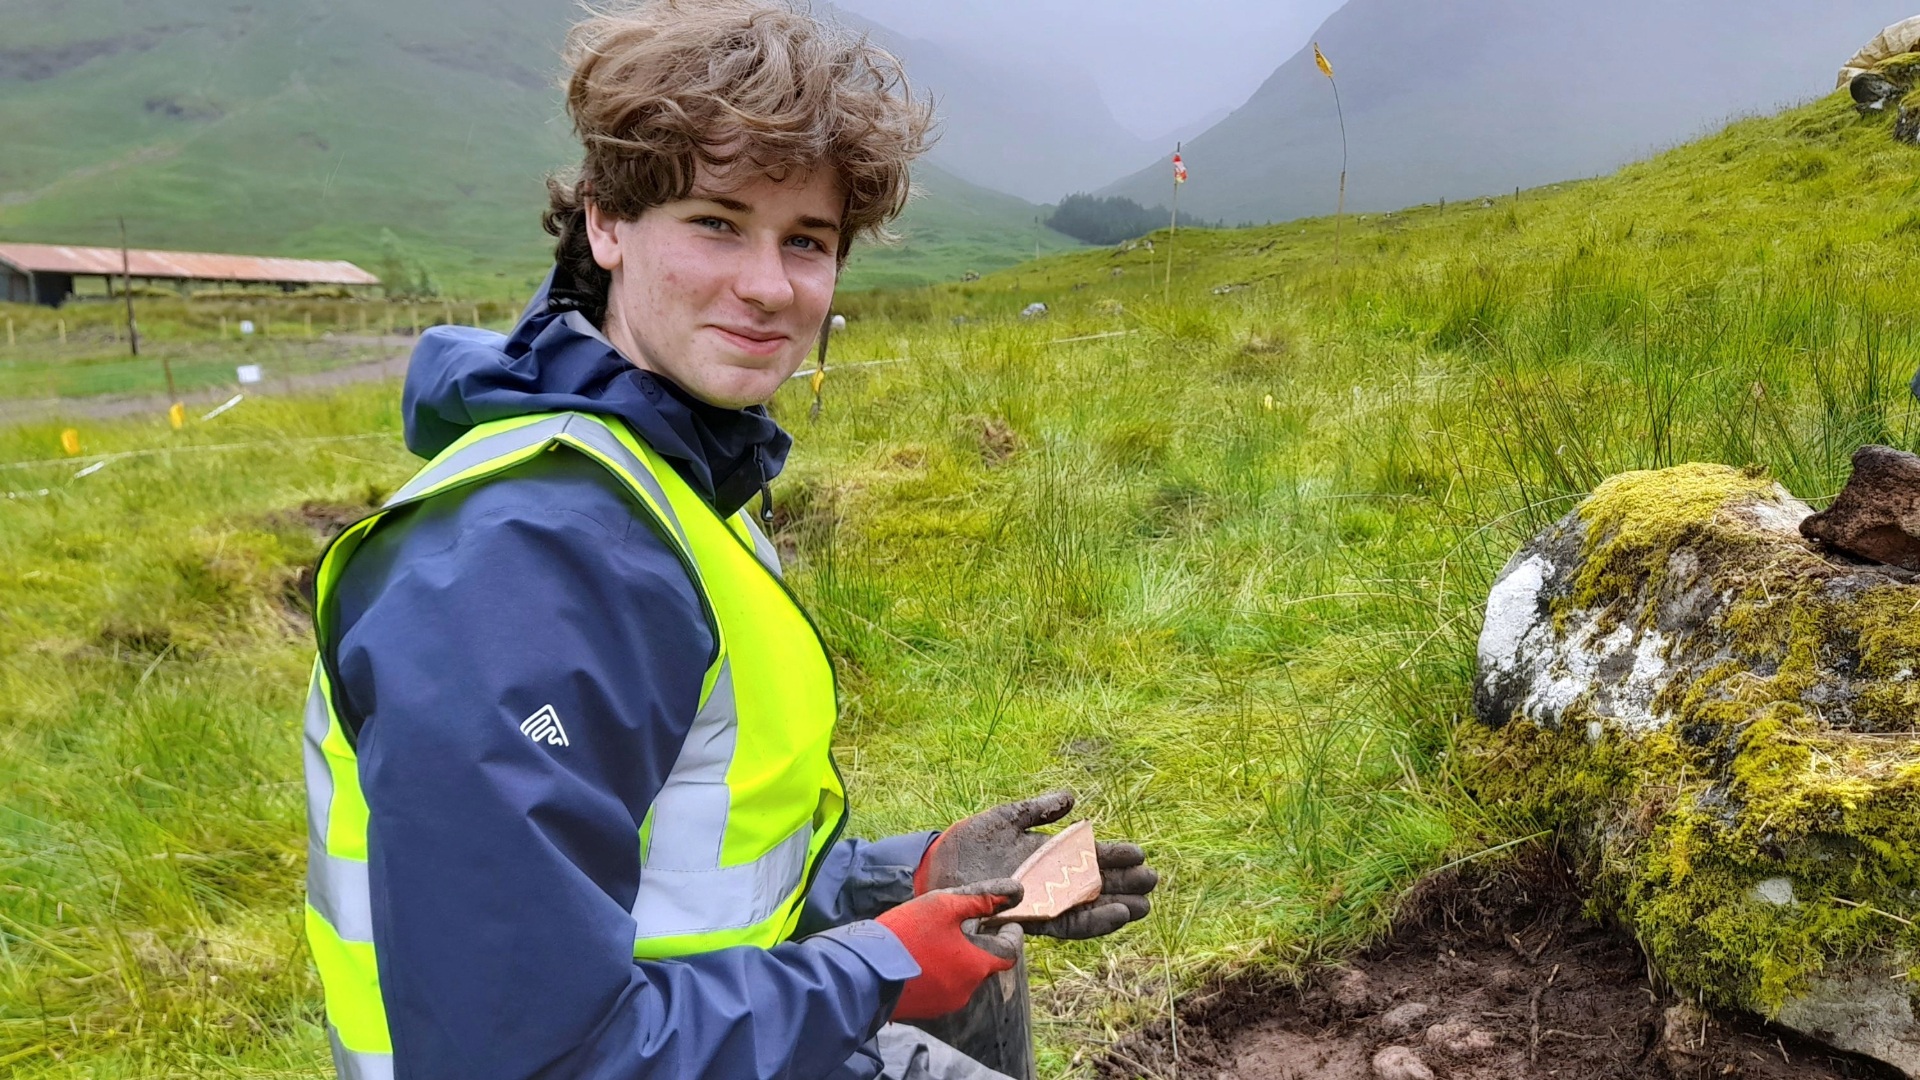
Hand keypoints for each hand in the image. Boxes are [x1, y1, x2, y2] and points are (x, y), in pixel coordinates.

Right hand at [874, 879, 1024, 1020]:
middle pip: (983, 964)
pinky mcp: (925, 1010)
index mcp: (976, 966)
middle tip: (961, 924)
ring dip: (956, 959)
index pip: (1009, 952)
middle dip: (977, 944)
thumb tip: (1013, 893)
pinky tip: (920, 957)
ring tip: (934, 940)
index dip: (1010, 934)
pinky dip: (938, 972)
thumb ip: (981, 899)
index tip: (1005, 921)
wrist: (863, 973)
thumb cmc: (906, 934)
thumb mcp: (944, 906)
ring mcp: (945, 1004)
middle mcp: (967, 990)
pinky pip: (941, 988)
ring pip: (962, 977)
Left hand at [916, 790, 1157, 939]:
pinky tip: (1115, 914)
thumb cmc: (968, 842)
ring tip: (1142, 906)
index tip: (1140, 853)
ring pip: (1088, 909)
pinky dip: (1094, 920)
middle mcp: (1049, 882)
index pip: (1088, 858)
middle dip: (1124, 885)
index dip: (1115, 858)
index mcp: (1047, 856)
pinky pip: (1068, 924)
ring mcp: (1042, 902)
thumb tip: (1072, 798)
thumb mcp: (1006, 818)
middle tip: (1153, 881)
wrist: (936, 866)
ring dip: (1117, 908)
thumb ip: (1038, 809)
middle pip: (1095, 886)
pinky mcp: (1031, 919)